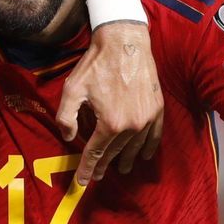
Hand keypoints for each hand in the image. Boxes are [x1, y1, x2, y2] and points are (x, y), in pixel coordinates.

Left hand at [56, 21, 163, 183]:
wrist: (124, 42)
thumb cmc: (96, 65)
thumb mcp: (72, 90)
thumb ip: (66, 117)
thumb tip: (69, 137)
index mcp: (110, 124)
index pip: (95, 153)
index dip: (87, 168)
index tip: (82, 181)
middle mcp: (131, 126)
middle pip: (115, 152)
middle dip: (105, 166)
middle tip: (98, 176)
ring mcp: (147, 118)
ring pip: (135, 147)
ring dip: (127, 160)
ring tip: (122, 169)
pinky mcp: (157, 109)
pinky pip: (155, 136)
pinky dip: (149, 148)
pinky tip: (145, 156)